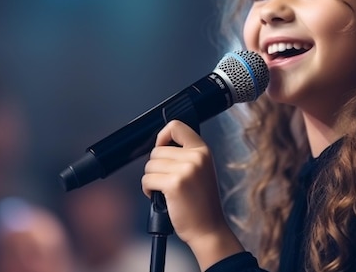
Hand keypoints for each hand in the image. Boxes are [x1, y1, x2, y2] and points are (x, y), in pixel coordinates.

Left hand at [142, 120, 243, 267]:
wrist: (208, 229)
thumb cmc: (201, 202)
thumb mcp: (201, 170)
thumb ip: (186, 154)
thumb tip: (161, 144)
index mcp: (203, 150)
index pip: (176, 126)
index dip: (162, 136)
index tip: (161, 148)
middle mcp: (196, 157)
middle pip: (157, 150)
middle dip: (156, 167)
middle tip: (166, 180)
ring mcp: (186, 170)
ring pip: (150, 165)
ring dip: (151, 179)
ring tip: (164, 190)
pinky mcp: (174, 184)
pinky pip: (147, 179)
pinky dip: (148, 189)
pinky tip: (159, 197)